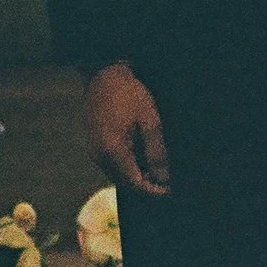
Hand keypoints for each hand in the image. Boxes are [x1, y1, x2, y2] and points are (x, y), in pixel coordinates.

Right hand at [85, 63, 170, 196]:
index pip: (136, 185)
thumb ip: (157, 153)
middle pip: (127, 184)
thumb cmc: (129, 94)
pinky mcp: (95, 145)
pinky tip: (143, 154)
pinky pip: (114, 165)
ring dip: (139, 175)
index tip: (171, 190)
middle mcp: (100, 157)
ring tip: (158, 164)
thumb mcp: (150, 121)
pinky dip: (129, 165)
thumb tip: (163, 180)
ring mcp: (95, 152)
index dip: (155, 191)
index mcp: (113, 152)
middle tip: (169, 178)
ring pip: (120, 176)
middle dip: (148, 184)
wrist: (103, 74)